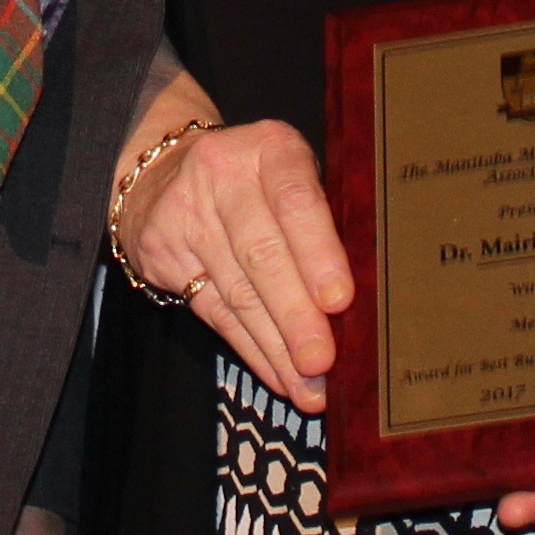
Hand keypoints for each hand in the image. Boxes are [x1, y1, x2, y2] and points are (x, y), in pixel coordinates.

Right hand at [118, 118, 350, 409]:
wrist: (161, 171)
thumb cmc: (254, 180)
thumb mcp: (290, 171)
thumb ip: (325, 216)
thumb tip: (373, 295)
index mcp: (269, 148)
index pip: (295, 199)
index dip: (318, 252)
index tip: (339, 300)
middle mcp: (222, 176)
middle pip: (262, 254)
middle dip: (296, 315)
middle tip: (322, 360)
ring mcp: (186, 216)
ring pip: (238, 292)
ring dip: (277, 347)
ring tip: (308, 386)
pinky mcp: (163, 255)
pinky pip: (215, 312)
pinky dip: (251, 349)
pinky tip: (277, 374)